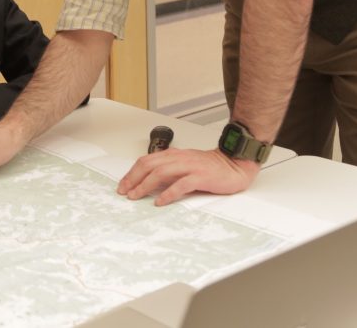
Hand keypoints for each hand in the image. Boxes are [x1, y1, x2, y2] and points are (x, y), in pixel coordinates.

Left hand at [116, 148, 259, 205]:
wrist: (233, 164)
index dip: (132, 173)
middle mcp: (178, 158)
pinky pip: (180, 184)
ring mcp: (189, 167)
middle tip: (124, 191)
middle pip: (149, 165)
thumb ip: (168, 170)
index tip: (122, 185)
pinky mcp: (200, 176)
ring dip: (145, 185)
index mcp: (173, 155)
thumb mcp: (184, 164)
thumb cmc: (208, 166)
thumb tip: (148, 182)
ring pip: (160, 173)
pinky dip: (168, 193)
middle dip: (133, 179)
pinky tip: (160, 201)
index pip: (146, 161)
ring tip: (136, 196)